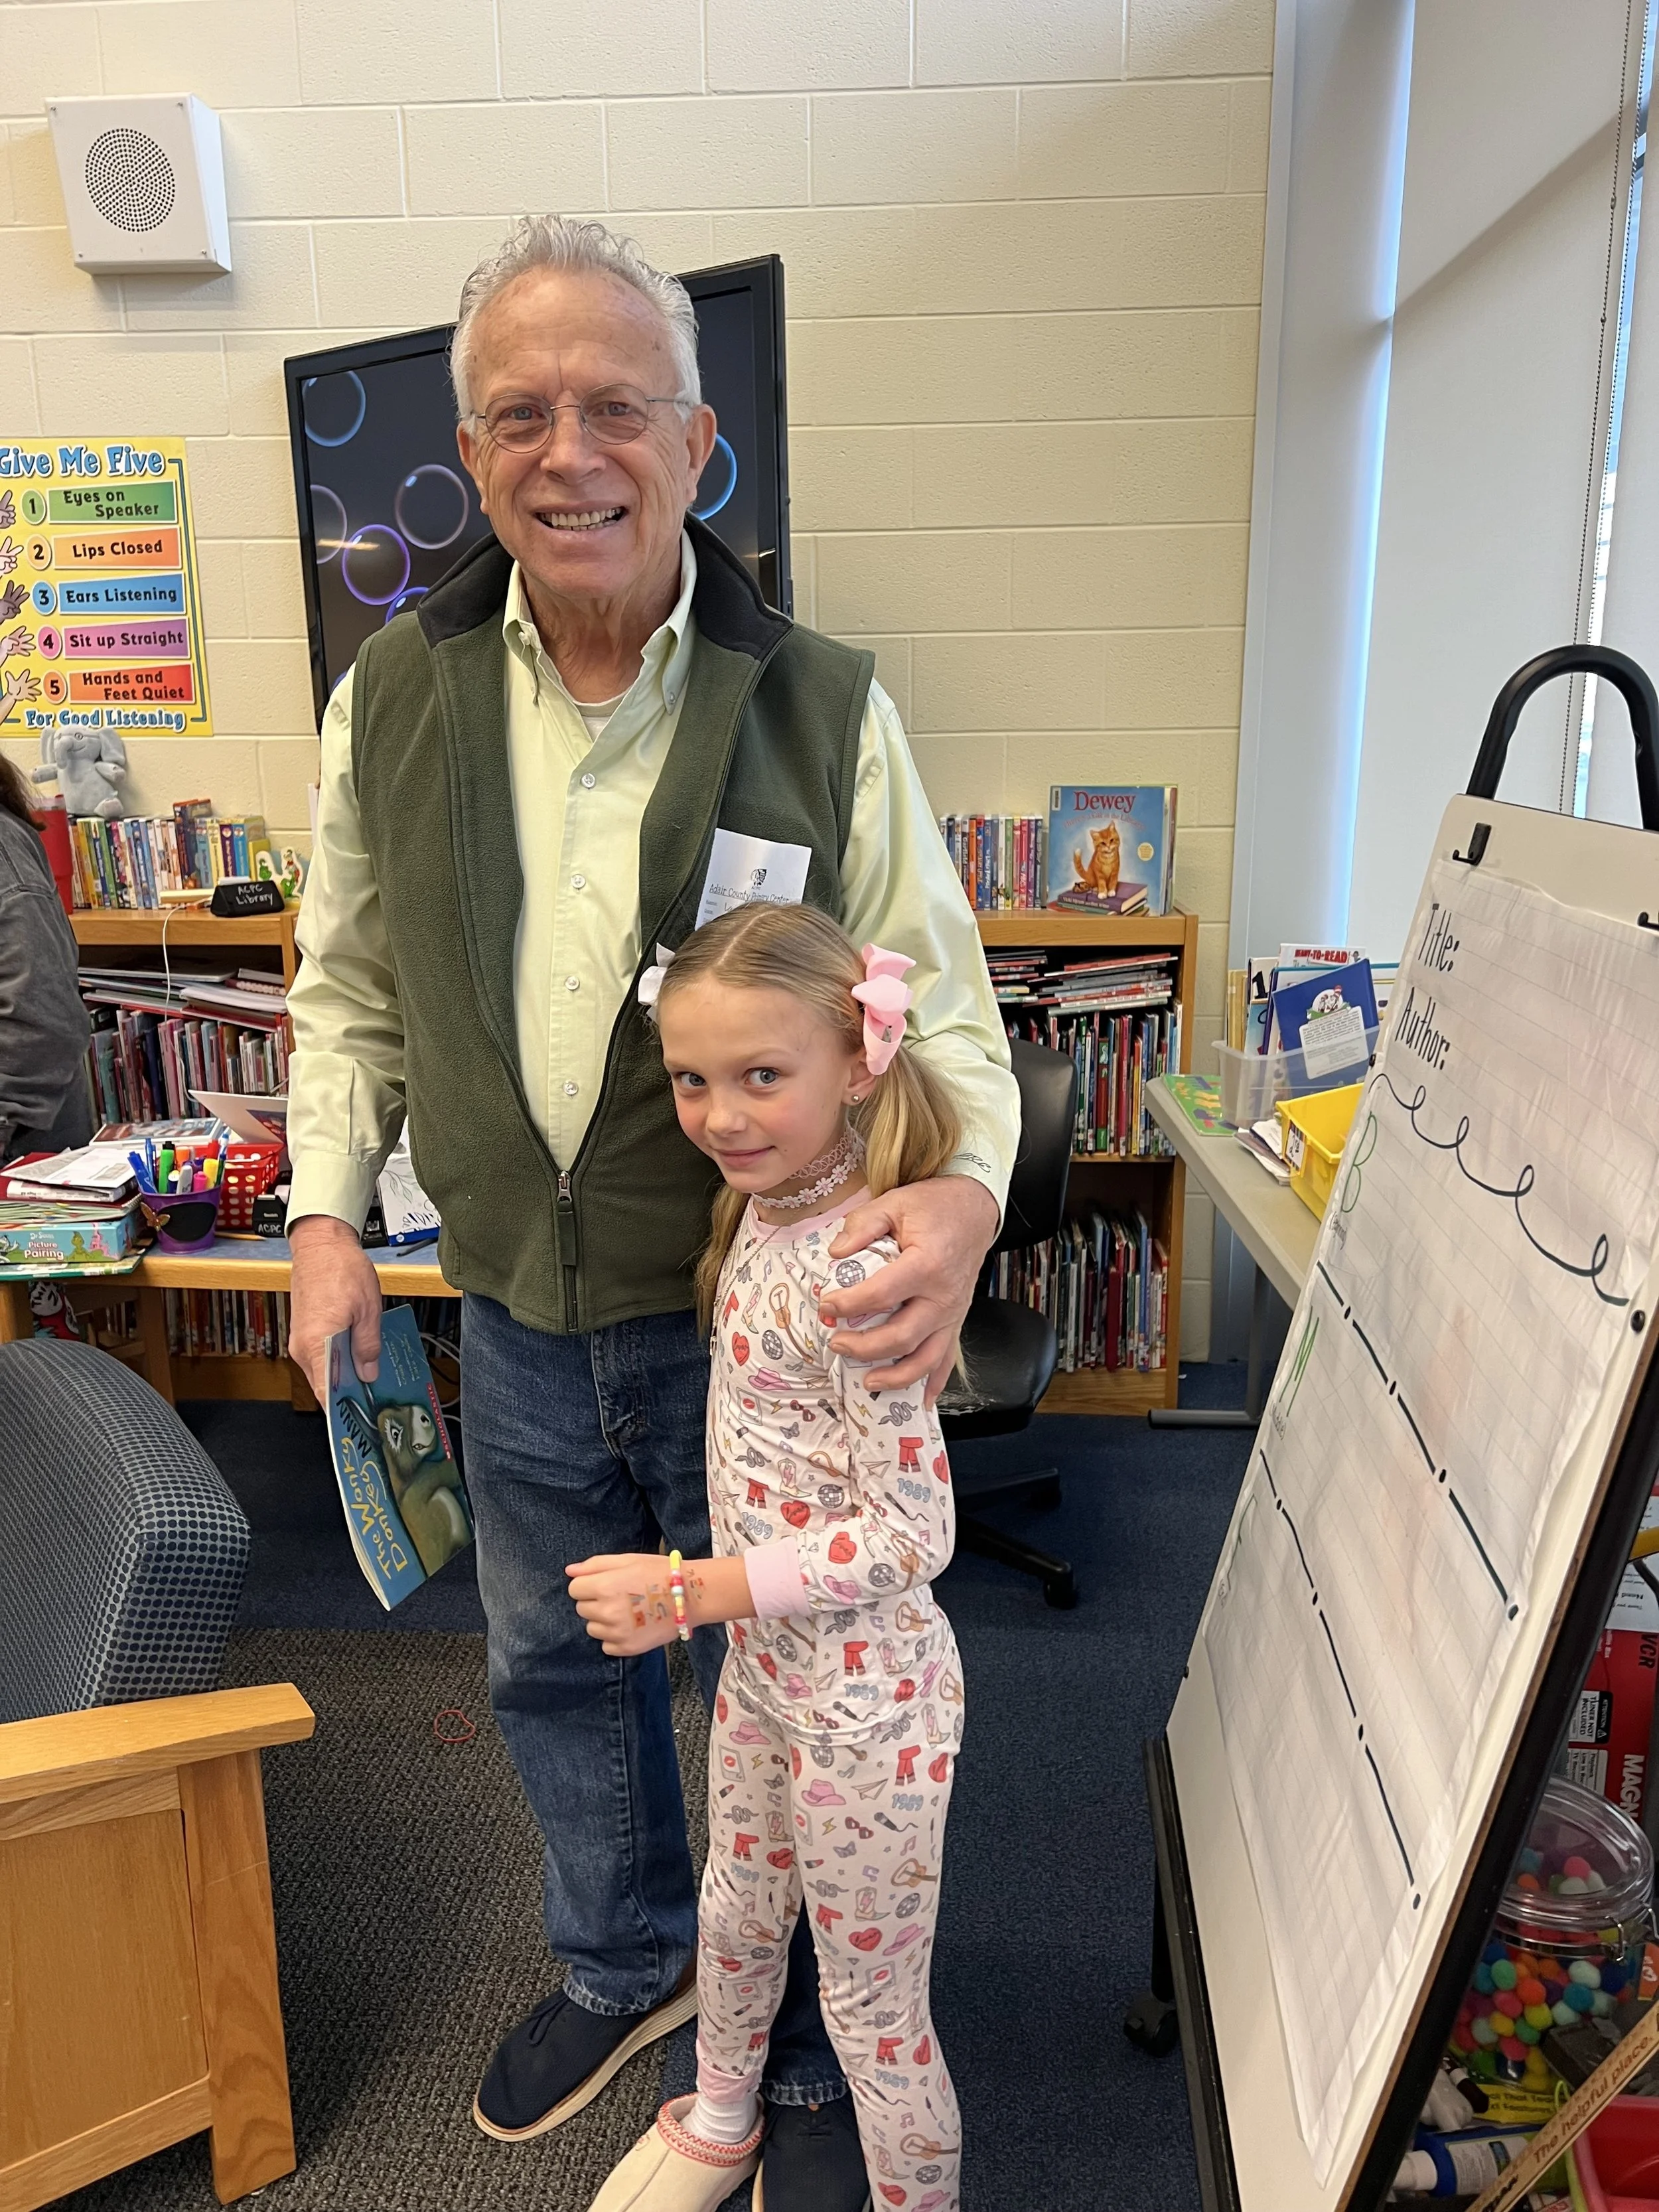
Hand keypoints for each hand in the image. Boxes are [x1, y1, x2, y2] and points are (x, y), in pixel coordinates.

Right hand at [288, 1212, 382, 1400]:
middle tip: (374, 1396)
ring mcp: (302, 1338)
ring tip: (372, 1373)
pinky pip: (322, 1352)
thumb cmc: (341, 1269)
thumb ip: (368, 1346)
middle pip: (325, 1381)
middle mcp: (303, 1345)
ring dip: (346, 1372)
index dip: (341, 1408)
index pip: (324, 1391)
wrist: (321, 1243)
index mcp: (317, 1344)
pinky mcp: (306, 1329)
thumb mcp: (368, 1310)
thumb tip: (368, 1373)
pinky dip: (339, 1356)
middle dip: (349, 1390)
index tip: (357, 1420)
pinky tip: (360, 1353)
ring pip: (325, 1367)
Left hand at [566, 1551, 756, 1655]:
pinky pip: (606, 1645)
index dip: (588, 1585)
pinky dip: (614, 1638)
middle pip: (582, 1609)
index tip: (604, 1584)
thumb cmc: (658, 1572)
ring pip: (592, 1628)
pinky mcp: (627, 1649)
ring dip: (603, 1621)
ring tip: (627, 1611)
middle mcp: (607, 1612)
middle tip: (620, 1596)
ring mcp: (617, 1633)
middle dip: (595, 1602)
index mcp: (605, 1586)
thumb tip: (569, 1571)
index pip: (574, 1590)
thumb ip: (595, 1565)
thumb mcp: (627, 1560)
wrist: (690, 1596)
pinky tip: (632, 1626)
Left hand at [824, 1174, 998, 1402]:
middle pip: (901, 1336)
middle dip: (864, 1347)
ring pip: (926, 1358)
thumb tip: (834, 1254)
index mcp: (926, 1265)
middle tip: (836, 1343)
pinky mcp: (956, 1321)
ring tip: (866, 1382)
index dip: (847, 1304)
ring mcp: (953, 1313)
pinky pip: (947, 1359)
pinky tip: (918, 1402)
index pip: (880, 1295)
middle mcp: (943, 1296)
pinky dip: (934, 1383)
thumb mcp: (894, 1203)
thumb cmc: (934, 1206)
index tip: (826, 1306)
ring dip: (895, 1376)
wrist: (976, 1209)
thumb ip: (862, 1225)